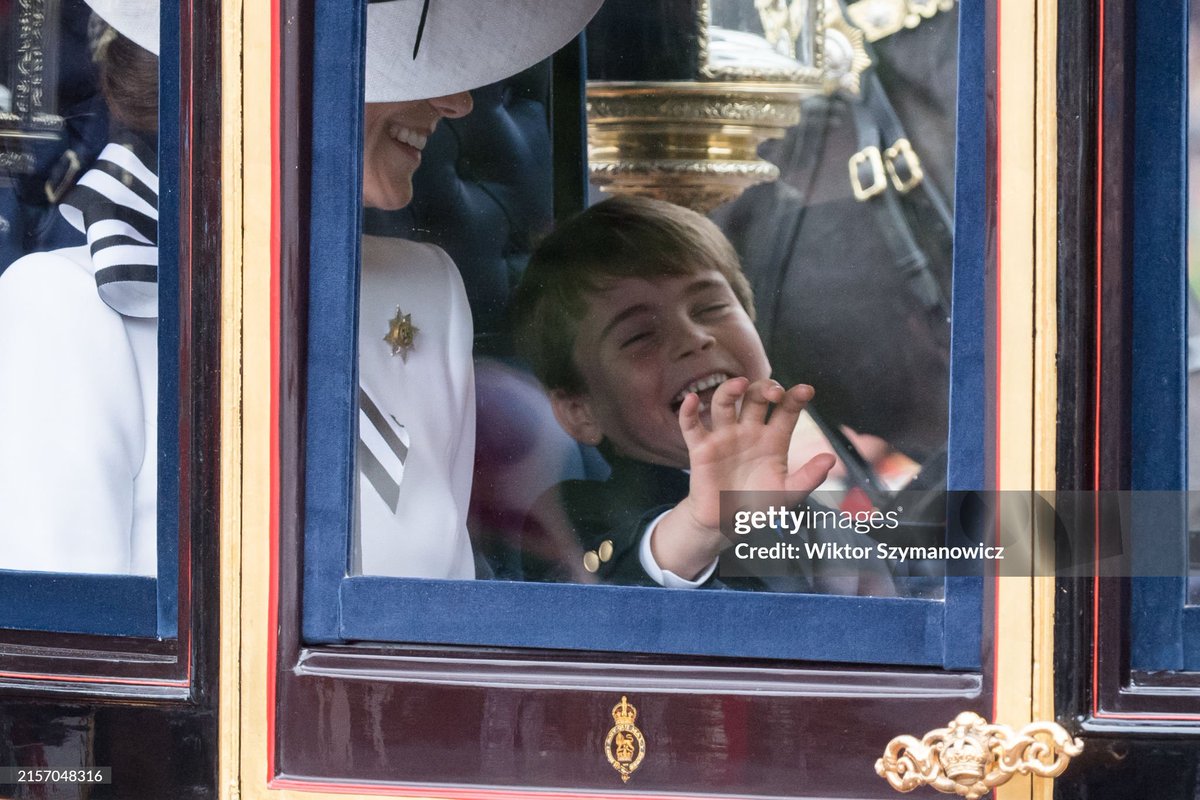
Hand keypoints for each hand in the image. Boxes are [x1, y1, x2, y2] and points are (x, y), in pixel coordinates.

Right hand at [650, 378, 835, 578]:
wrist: (727, 524)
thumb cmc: (759, 505)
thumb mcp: (787, 495)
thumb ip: (808, 478)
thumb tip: (830, 459)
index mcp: (773, 439)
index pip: (786, 410)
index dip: (796, 398)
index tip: (806, 391)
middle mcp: (749, 431)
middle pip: (756, 398)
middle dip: (765, 389)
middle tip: (773, 392)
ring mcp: (724, 436)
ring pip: (724, 403)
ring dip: (730, 390)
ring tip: (739, 384)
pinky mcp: (701, 448)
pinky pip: (692, 425)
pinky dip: (688, 411)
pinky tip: (691, 400)